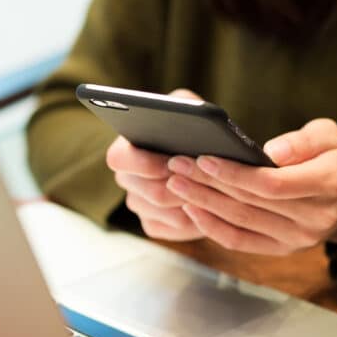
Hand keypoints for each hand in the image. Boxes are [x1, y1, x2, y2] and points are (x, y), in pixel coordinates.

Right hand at [106, 89, 206, 241]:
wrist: (208, 154)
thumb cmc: (194, 126)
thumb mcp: (188, 108)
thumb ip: (184, 107)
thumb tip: (190, 121)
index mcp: (124, 150)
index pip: (118, 159)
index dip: (145, 164)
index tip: (172, 162)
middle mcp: (126, 179)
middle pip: (152, 192)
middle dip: (184, 187)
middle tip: (208, 181)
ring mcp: (138, 204)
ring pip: (168, 213)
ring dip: (195, 202)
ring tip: (218, 191)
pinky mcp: (153, 224)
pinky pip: (175, 229)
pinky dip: (198, 219)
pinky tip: (213, 205)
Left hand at [164, 118, 336, 254]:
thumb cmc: (332, 159)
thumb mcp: (330, 138)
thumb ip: (304, 141)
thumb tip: (271, 152)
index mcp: (329, 186)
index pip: (272, 184)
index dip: (235, 174)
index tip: (203, 158)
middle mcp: (314, 219)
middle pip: (250, 202)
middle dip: (208, 183)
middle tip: (176, 165)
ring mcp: (296, 239)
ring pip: (240, 222)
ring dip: (203, 203)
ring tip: (176, 183)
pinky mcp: (280, 250)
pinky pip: (240, 241)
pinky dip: (212, 227)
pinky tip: (190, 209)